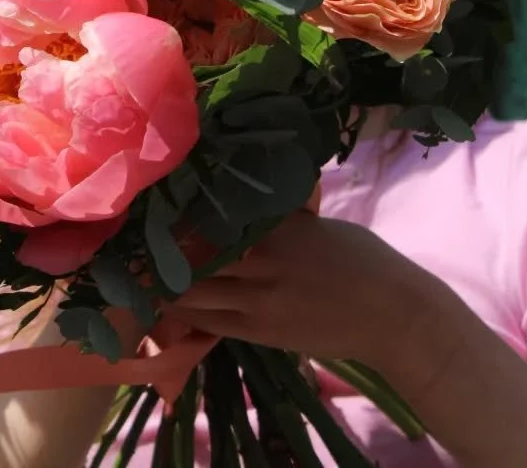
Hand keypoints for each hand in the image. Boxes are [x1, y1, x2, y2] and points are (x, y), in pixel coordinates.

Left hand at [162, 211, 446, 369]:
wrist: (394, 317)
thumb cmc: (361, 260)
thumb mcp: (316, 223)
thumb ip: (278, 215)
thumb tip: (246, 197)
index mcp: (277, 225)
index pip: (214, 212)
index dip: (179, 210)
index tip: (152, 202)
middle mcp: (261, 259)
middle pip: (193, 250)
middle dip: (159, 246)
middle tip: (132, 238)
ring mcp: (258, 298)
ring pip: (192, 289)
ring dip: (163, 280)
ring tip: (137, 270)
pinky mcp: (260, 331)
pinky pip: (208, 321)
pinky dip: (183, 310)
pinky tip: (163, 302)